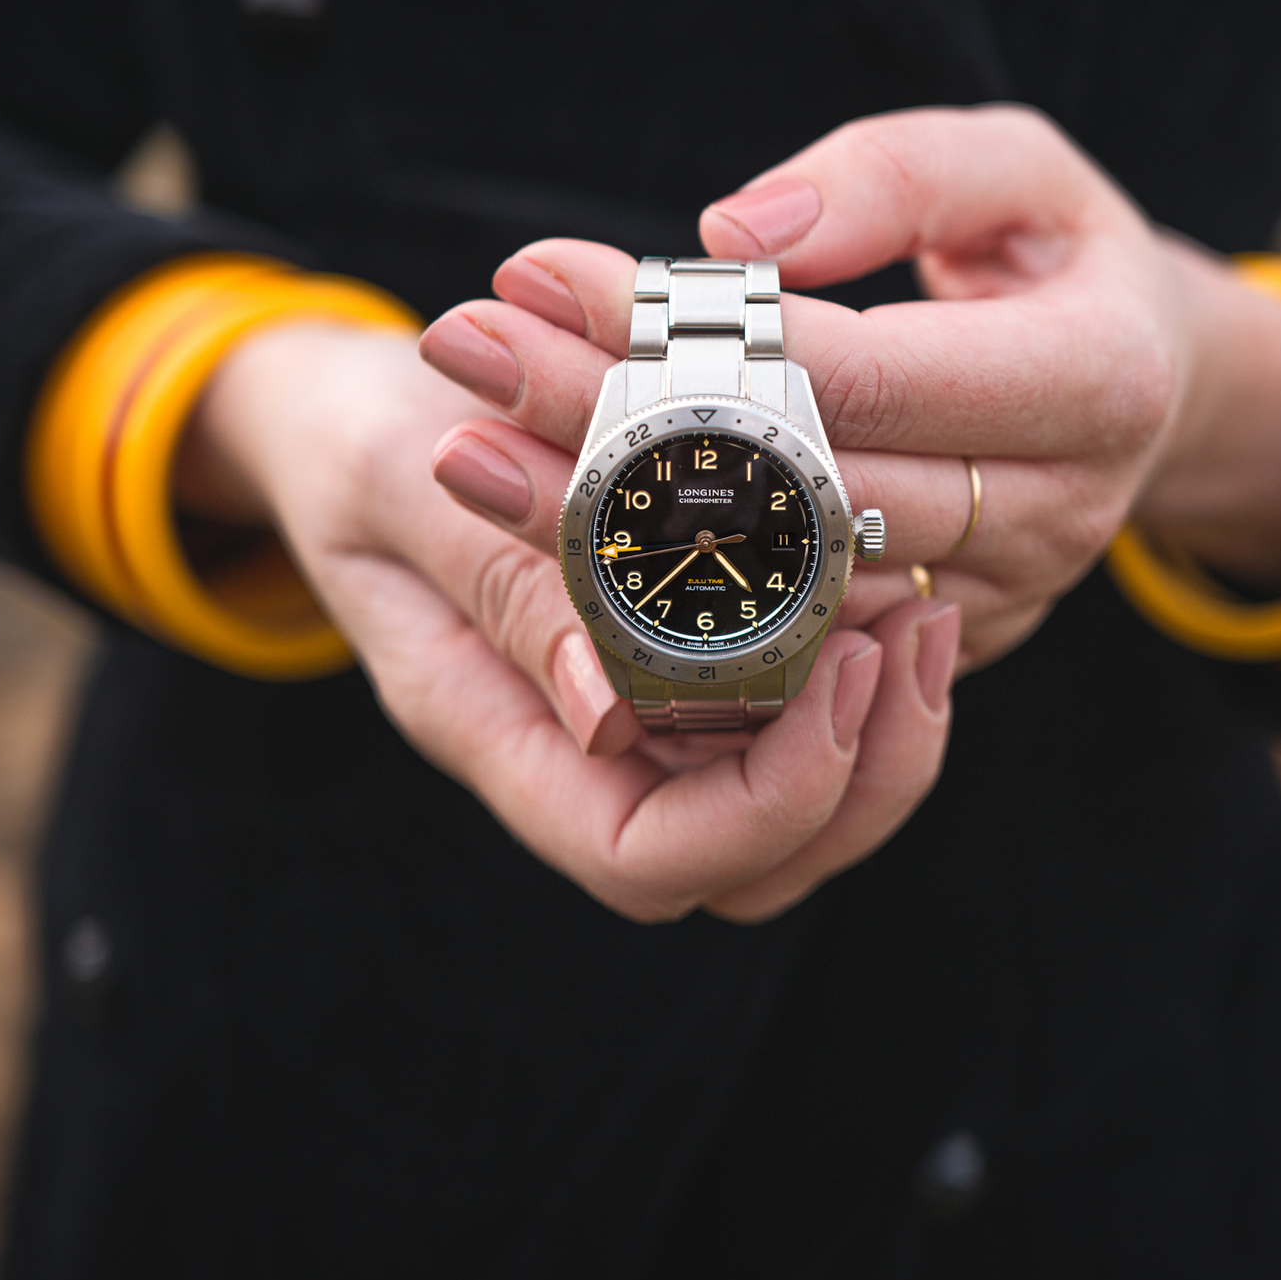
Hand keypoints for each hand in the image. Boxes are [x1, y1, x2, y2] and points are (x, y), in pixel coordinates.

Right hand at [174, 320, 958, 922]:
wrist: (357, 420)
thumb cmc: (365, 444)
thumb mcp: (401, 483)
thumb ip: (496, 586)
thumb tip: (601, 705)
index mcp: (497, 729)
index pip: (645, 856)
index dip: (766, 800)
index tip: (838, 664)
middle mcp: (580, 754)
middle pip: (752, 859)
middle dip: (861, 776)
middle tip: (916, 637)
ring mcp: (635, 722)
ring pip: (790, 813)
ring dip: (880, 736)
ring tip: (922, 614)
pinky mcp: (676, 669)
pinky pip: (787, 723)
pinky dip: (857, 680)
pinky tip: (891, 588)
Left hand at [420, 106, 1280, 674]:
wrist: (1139, 389)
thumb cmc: (1056, 260)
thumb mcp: (1015, 172)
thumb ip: (895, 177)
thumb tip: (733, 229)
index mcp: (1094, 382)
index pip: (855, 368)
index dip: (690, 329)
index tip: (539, 273)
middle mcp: (1054, 514)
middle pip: (795, 485)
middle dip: (612, 420)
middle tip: (463, 355)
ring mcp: (995, 599)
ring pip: (779, 581)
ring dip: (615, 518)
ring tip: (471, 447)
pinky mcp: (938, 642)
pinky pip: (791, 633)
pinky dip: (673, 588)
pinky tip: (555, 532)